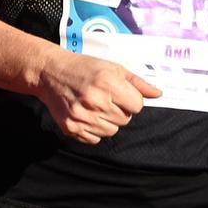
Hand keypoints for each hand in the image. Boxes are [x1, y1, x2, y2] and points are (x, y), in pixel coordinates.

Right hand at [36, 52, 163, 143]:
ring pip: (112, 131)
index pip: (137, 105)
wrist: (50, 73)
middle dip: (119, 109)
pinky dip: (93, 129)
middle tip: (104, 97)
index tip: (119, 92)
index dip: (131, 99)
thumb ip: (137, 83)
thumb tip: (158, 94)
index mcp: (108, 83)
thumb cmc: (84, 68)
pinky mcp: (71, 128)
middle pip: (125, 119)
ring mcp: (82, 116)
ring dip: (107, 120)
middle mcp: (95, 101)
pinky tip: (86, 114)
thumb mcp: (112, 68)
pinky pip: (95, 138)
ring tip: (94, 105)